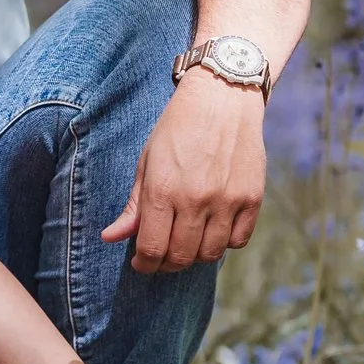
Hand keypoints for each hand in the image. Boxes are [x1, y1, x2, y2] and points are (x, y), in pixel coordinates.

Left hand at [101, 71, 268, 272]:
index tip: (142, 263)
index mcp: (163, 190)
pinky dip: (224, 244)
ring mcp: (227, 200)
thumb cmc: (177, 130)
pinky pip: (238, 241)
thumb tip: (110, 238)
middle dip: (166, 264)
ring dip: (195, 256)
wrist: (221, 99)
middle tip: (161, 257)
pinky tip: (212, 231)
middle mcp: (196, 199)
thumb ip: (133, 206)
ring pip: (210, 254)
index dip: (144, 264)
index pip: (152, 248)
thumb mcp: (147, 163)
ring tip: (186, 243)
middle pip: (181, 257)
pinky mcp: (252, 198)